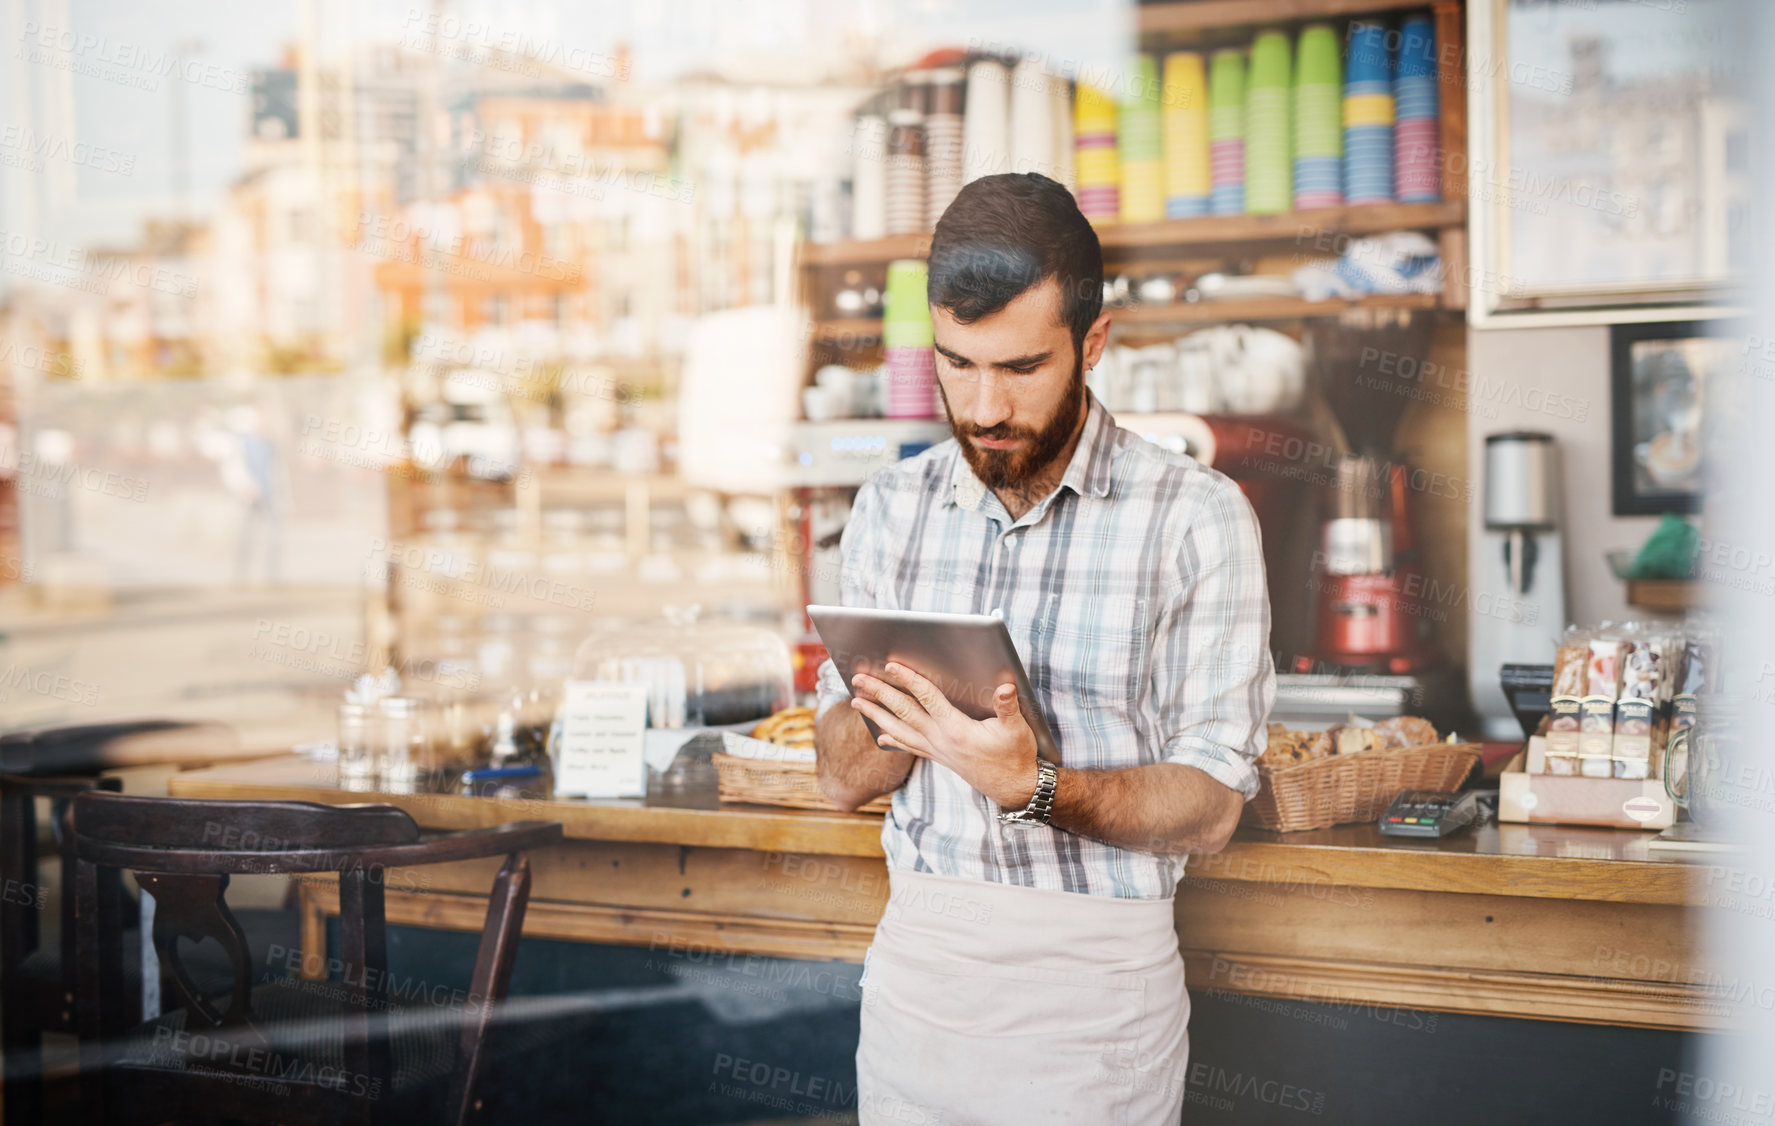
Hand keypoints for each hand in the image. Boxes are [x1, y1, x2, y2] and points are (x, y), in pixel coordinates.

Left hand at [849, 661, 1039, 809]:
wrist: (1014, 788)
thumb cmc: (1016, 756)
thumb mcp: (1016, 729)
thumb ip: (1007, 707)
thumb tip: (1005, 687)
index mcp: (956, 729)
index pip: (927, 698)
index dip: (909, 680)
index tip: (890, 666)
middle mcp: (940, 740)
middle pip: (903, 712)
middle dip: (879, 694)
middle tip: (858, 679)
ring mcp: (937, 751)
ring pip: (900, 730)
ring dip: (876, 715)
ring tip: (857, 702)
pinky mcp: (940, 758)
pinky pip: (910, 747)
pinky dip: (894, 739)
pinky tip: (881, 736)